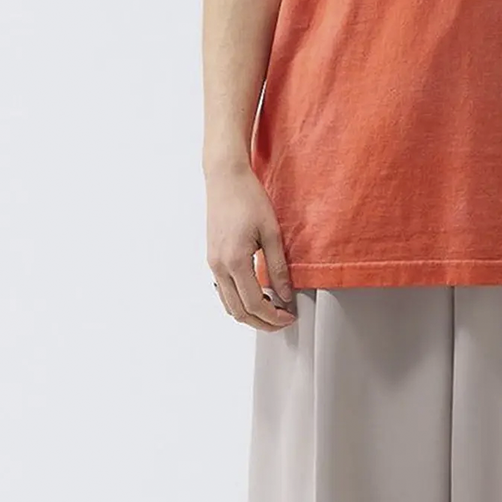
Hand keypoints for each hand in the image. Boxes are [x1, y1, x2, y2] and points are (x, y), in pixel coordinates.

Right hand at [206, 163, 298, 331]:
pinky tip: (255, 295)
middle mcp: (219, 267)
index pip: (254, 304)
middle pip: (239, 311)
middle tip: (282, 321)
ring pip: (228, 304)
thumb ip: (278, 267)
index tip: (289, 317)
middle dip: (262, 322)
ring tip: (272, 310)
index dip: (273, 317)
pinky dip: (238, 301)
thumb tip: (286, 294)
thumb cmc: (248, 198)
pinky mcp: (212, 258)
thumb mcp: (272, 232)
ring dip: (249, 314)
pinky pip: (223, 290)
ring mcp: (212, 263)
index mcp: (235, 262)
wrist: (225, 179)